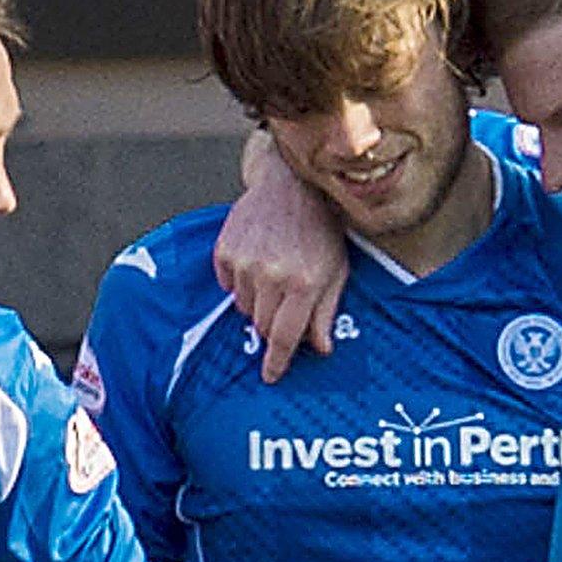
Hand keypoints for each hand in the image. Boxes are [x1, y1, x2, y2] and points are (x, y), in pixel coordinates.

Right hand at [213, 129, 348, 382]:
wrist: (290, 185)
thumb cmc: (320, 231)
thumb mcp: (336, 271)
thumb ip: (326, 312)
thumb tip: (321, 349)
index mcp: (304, 283)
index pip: (286, 336)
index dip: (278, 361)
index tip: (270, 376)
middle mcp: (272, 275)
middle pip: (262, 326)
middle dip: (272, 325)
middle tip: (284, 305)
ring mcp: (245, 262)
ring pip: (243, 308)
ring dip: (257, 303)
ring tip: (274, 276)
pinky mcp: (225, 251)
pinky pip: (227, 286)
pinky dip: (240, 282)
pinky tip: (257, 262)